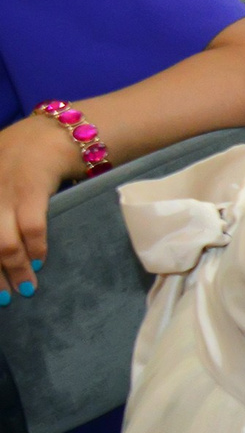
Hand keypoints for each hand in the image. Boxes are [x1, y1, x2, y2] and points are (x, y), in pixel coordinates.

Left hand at [0, 114, 83, 300]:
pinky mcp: (30, 187)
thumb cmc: (19, 160)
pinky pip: (31, 226)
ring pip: (2, 242)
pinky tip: (40, 263)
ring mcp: (2, 188)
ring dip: (13, 270)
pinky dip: (35, 248)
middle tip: (3, 299)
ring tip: (24, 289)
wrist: (52, 133)